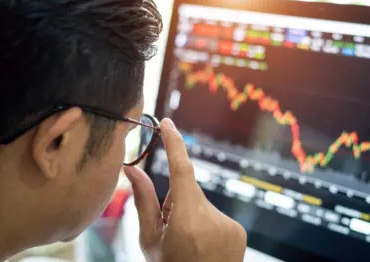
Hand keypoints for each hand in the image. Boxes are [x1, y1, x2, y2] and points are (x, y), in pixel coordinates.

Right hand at [124, 118, 246, 261]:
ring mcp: (229, 225)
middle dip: (175, 202)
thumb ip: (143, 201)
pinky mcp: (238, 230)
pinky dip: (205, 225)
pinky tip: (202, 246)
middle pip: (188, 191)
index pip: (180, 170)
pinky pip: (216, 216)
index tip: (167, 123)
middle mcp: (213, 218)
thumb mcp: (149, 240)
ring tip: (187, 242)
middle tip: (169, 228)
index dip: (174, 143)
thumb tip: (132, 170)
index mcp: (186, 220)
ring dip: (190, 215)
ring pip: (201, 204)